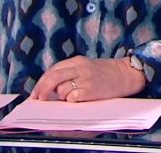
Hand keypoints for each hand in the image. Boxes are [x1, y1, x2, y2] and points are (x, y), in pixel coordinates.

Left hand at [29, 55, 145, 102]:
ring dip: (59, 96)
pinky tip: (74, 100)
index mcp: (77, 61)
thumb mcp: (85, 66)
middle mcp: (80, 68)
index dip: (41, 82)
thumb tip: (50, 87)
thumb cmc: (104, 73)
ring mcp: (86, 79)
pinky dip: (70, 100)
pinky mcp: (92, 90)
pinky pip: (73, 97)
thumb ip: (69, 72)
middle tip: (39, 99)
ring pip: (62, 88)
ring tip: (65, 98)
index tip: (35, 93)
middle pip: (53, 77)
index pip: (53, 70)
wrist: (124, 74)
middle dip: (42, 89)